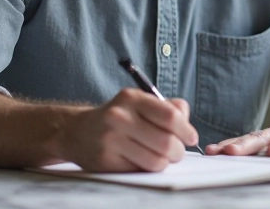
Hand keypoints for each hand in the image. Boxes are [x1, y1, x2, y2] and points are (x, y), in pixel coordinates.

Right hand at [59, 89, 199, 171]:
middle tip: (176, 152)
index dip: (186, 130)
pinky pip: (140, 171)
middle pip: (166, 142)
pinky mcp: (106, 161)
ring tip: (161, 157)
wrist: (78, 132)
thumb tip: (187, 124)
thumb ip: (168, 108)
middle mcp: (119, 117)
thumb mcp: (140, 102)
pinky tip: (142, 161)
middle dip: (178, 151)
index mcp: (132, 98)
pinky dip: (148, 169)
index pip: (170, 116)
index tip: (191, 138)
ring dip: (165, 163)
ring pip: (156, 161)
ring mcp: (111, 140)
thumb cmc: (119, 117)